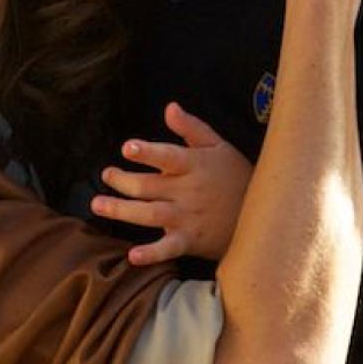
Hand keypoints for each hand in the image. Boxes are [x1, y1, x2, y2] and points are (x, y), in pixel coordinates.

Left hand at [89, 102, 252, 265]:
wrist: (263, 213)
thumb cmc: (235, 175)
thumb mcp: (218, 146)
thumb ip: (191, 128)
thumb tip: (169, 107)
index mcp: (194, 165)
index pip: (168, 156)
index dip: (148, 152)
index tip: (127, 148)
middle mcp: (188, 191)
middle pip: (148, 186)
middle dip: (122, 181)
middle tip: (106, 175)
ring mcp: (188, 217)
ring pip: (150, 214)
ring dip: (122, 210)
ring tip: (99, 204)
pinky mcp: (190, 240)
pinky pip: (168, 248)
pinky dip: (152, 254)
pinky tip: (132, 256)